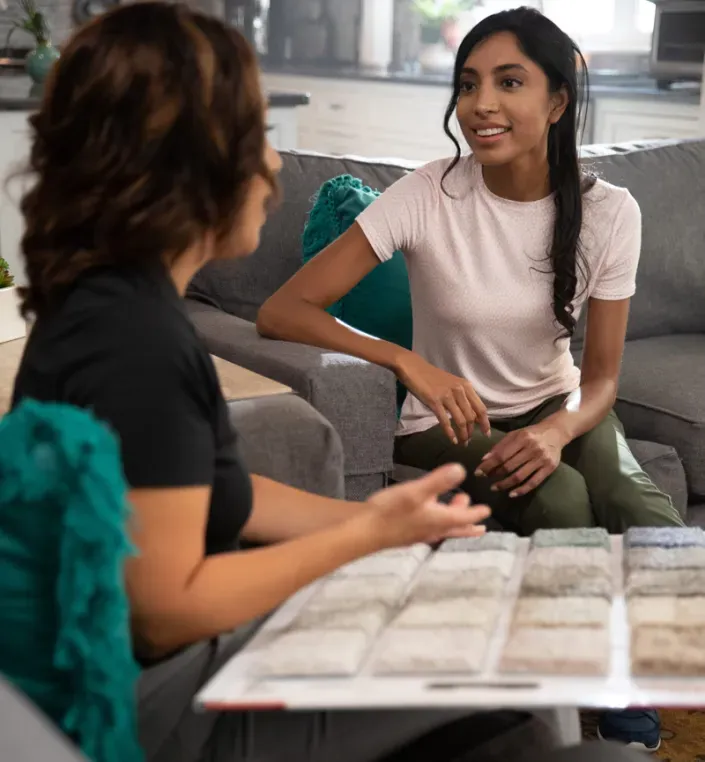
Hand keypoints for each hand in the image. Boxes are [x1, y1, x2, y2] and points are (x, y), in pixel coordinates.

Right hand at [364, 464, 490, 549]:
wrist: (365, 532)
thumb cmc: (391, 511)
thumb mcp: (416, 491)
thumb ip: (439, 481)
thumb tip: (462, 470)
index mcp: (440, 520)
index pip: (464, 517)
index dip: (476, 513)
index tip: (486, 511)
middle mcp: (432, 529)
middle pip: (456, 527)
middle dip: (467, 521)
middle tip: (479, 520)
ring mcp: (419, 534)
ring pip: (443, 529)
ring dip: (453, 523)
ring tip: (455, 515)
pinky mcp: (407, 535)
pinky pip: (429, 530)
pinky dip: (437, 524)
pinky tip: (427, 520)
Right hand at [395, 351, 490, 444]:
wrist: (414, 368)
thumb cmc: (432, 377)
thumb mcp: (452, 385)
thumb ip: (462, 397)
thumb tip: (471, 416)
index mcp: (466, 386)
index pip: (480, 408)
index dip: (485, 423)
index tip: (486, 434)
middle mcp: (459, 391)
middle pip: (471, 417)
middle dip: (471, 432)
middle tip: (468, 441)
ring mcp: (447, 396)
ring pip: (460, 420)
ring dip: (462, 434)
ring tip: (462, 443)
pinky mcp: (434, 401)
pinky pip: (445, 421)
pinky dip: (450, 433)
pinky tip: (452, 440)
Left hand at [475, 423, 566, 496]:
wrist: (556, 432)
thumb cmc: (531, 433)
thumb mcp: (515, 434)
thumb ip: (500, 446)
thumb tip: (484, 459)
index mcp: (522, 438)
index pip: (501, 455)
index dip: (488, 465)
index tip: (478, 473)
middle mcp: (532, 448)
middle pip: (509, 466)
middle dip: (494, 474)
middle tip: (486, 479)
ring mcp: (542, 459)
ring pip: (519, 476)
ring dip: (504, 484)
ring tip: (494, 487)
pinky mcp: (549, 468)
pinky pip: (533, 483)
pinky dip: (521, 490)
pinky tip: (511, 494)